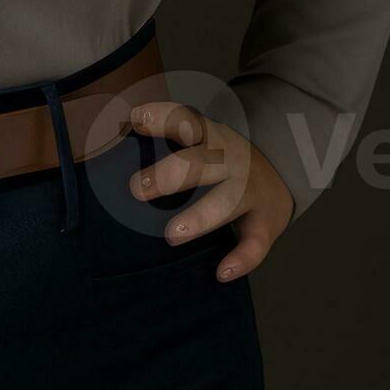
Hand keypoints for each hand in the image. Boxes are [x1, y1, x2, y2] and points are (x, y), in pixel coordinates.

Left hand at [128, 97, 295, 280]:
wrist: (279, 179)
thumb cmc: (220, 161)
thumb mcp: (198, 140)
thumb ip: (164, 138)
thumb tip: (110, 133)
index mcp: (209, 136)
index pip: (186, 119)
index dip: (162, 117)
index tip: (135, 119)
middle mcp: (230, 160)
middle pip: (202, 162)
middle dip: (170, 175)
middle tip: (137, 190)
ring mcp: (250, 191)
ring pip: (228, 201)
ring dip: (199, 217)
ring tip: (171, 235)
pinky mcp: (265, 223)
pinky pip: (255, 243)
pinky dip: (241, 259)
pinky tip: (221, 272)